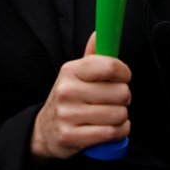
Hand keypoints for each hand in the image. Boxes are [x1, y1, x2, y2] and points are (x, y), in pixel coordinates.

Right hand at [30, 32, 130, 159]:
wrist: (45, 130)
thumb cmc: (68, 99)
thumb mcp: (75, 75)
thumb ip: (91, 56)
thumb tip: (99, 33)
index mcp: (70, 71)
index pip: (110, 66)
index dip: (124, 72)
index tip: (123, 77)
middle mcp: (67, 91)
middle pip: (120, 92)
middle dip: (124, 98)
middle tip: (113, 100)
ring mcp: (68, 115)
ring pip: (119, 114)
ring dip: (122, 117)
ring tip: (111, 116)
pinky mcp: (72, 136)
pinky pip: (112, 133)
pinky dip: (120, 132)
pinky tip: (112, 128)